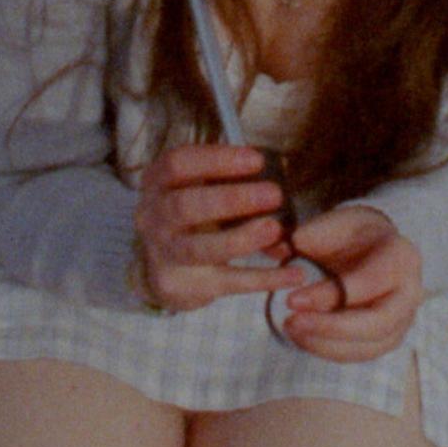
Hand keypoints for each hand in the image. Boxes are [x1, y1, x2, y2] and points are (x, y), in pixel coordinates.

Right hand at [134, 144, 305, 312]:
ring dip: (240, 239)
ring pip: (199, 249)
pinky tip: (294, 275)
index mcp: (157, 183)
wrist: (159, 266)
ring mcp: (164, 255)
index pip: (178, 163)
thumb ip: (228, 177)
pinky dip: (263, 279)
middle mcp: (153, 217)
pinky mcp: (183, 287)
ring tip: (275, 229)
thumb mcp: (196, 187)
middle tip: (274, 194)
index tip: (258, 160)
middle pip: (184, 206)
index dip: (217, 159)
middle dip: (231, 200)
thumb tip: (280, 168)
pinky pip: (227, 282)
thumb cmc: (190, 212)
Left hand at [275, 205, 422, 361]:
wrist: (372, 246)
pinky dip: (329, 350)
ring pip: (369, 346)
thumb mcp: (335, 222)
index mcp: (402, 256)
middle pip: (377, 323)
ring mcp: (403, 319)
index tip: (291, 299)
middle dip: (330, 327)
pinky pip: (361, 353)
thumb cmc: (352, 233)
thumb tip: (286, 252)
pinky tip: (302, 336)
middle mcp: (410, 292)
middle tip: (291, 322)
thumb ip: (312, 234)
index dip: (329, 295)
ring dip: (326, 343)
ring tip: (291, 328)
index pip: (368, 283)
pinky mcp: (388, 338)